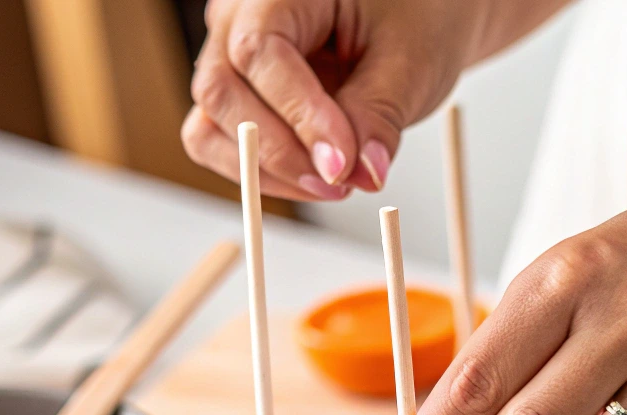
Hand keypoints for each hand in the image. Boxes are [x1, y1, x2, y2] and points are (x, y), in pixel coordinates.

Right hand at [181, 0, 487, 200]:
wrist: (417, 13)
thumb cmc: (416, 14)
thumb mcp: (411, 61)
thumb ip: (379, 116)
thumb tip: (362, 175)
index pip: (260, 54)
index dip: (299, 119)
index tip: (341, 167)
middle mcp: (239, 14)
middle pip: (221, 93)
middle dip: (280, 152)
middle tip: (340, 185)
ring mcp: (230, 56)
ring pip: (210, 127)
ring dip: (266, 171)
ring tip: (334, 186)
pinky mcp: (240, 96)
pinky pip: (223, 144)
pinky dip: (264, 173)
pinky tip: (315, 181)